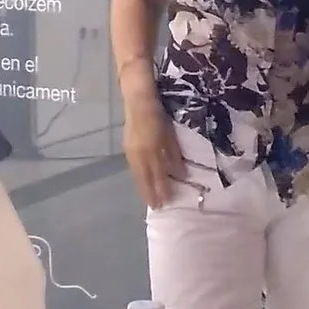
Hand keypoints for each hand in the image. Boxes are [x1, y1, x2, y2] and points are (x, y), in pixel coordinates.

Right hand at [123, 92, 183, 207]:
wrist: (139, 101)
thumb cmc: (158, 116)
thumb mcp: (170, 135)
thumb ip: (173, 155)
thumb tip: (180, 174)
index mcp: (151, 151)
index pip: (158, 175)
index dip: (162, 189)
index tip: (167, 202)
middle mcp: (139, 154)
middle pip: (145, 178)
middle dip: (150, 193)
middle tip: (156, 207)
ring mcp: (131, 152)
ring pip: (137, 175)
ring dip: (142, 188)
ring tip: (147, 199)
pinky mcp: (127, 148)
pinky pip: (133, 168)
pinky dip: (138, 178)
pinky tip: (141, 183)